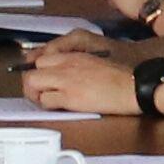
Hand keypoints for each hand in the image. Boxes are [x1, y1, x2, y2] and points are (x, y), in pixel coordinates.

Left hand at [16, 38, 134, 114]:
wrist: (132, 86)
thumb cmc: (120, 78)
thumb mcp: (95, 63)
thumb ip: (77, 66)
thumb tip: (64, 77)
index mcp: (74, 55)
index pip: (42, 59)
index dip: (38, 72)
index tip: (41, 80)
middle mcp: (66, 65)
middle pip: (32, 72)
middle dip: (31, 84)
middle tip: (39, 94)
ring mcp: (66, 80)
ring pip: (33, 85)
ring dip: (36, 95)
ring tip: (46, 101)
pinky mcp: (70, 97)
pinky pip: (45, 101)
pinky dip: (47, 105)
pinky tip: (58, 107)